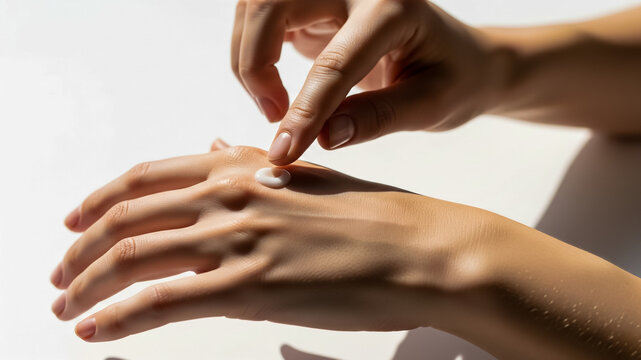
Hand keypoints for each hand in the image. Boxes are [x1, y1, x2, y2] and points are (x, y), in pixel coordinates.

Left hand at [51, 145, 494, 340]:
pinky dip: (119, 317)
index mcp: (244, 167)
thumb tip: (210, 147)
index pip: (146, 178)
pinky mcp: (251, 289)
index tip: (75, 222)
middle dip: (81, 250)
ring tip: (68, 307)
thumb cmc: (375, 216)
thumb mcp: (308, 176)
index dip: (100, 200)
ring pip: (133, 259)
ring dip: (89, 286)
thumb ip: (251, 163)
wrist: (422, 248)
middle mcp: (232, 196)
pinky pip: (163, 302)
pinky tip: (97, 330)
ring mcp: (239, 241)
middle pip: (127, 218)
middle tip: (60, 274)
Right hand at [232, 0, 500, 163]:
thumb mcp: (431, 104)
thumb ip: (378, 118)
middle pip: (270, 5)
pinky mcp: (315, 2)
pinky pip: (261, 16)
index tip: (284, 152)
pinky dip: (253, 50)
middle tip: (273, 116)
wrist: (460, 55)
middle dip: (254, 64)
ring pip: (255, 6)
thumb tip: (324, 138)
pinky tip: (274, 83)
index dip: (305, 111)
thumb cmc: (453, 77)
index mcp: (393, 8)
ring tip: (275, 105)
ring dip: (248, 57)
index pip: (334, 62)